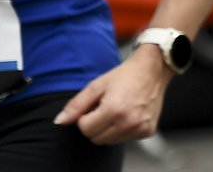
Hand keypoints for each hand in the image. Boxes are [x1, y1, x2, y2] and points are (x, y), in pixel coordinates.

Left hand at [53, 48, 172, 143]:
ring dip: (108, 129)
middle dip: (95, 125)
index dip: (85, 117)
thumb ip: (76, 105)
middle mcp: (129, 122)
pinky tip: (128, 114)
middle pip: (96, 138)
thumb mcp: (97, 85)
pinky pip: (125, 138)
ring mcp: (140, 128)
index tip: (94, 105)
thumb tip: (59, 121)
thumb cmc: (125, 75)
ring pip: (110, 141)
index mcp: (113, 110)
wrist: (153, 70)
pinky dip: (123, 129)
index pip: (85, 129)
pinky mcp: (147, 131)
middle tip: (105, 107)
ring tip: (117, 110)